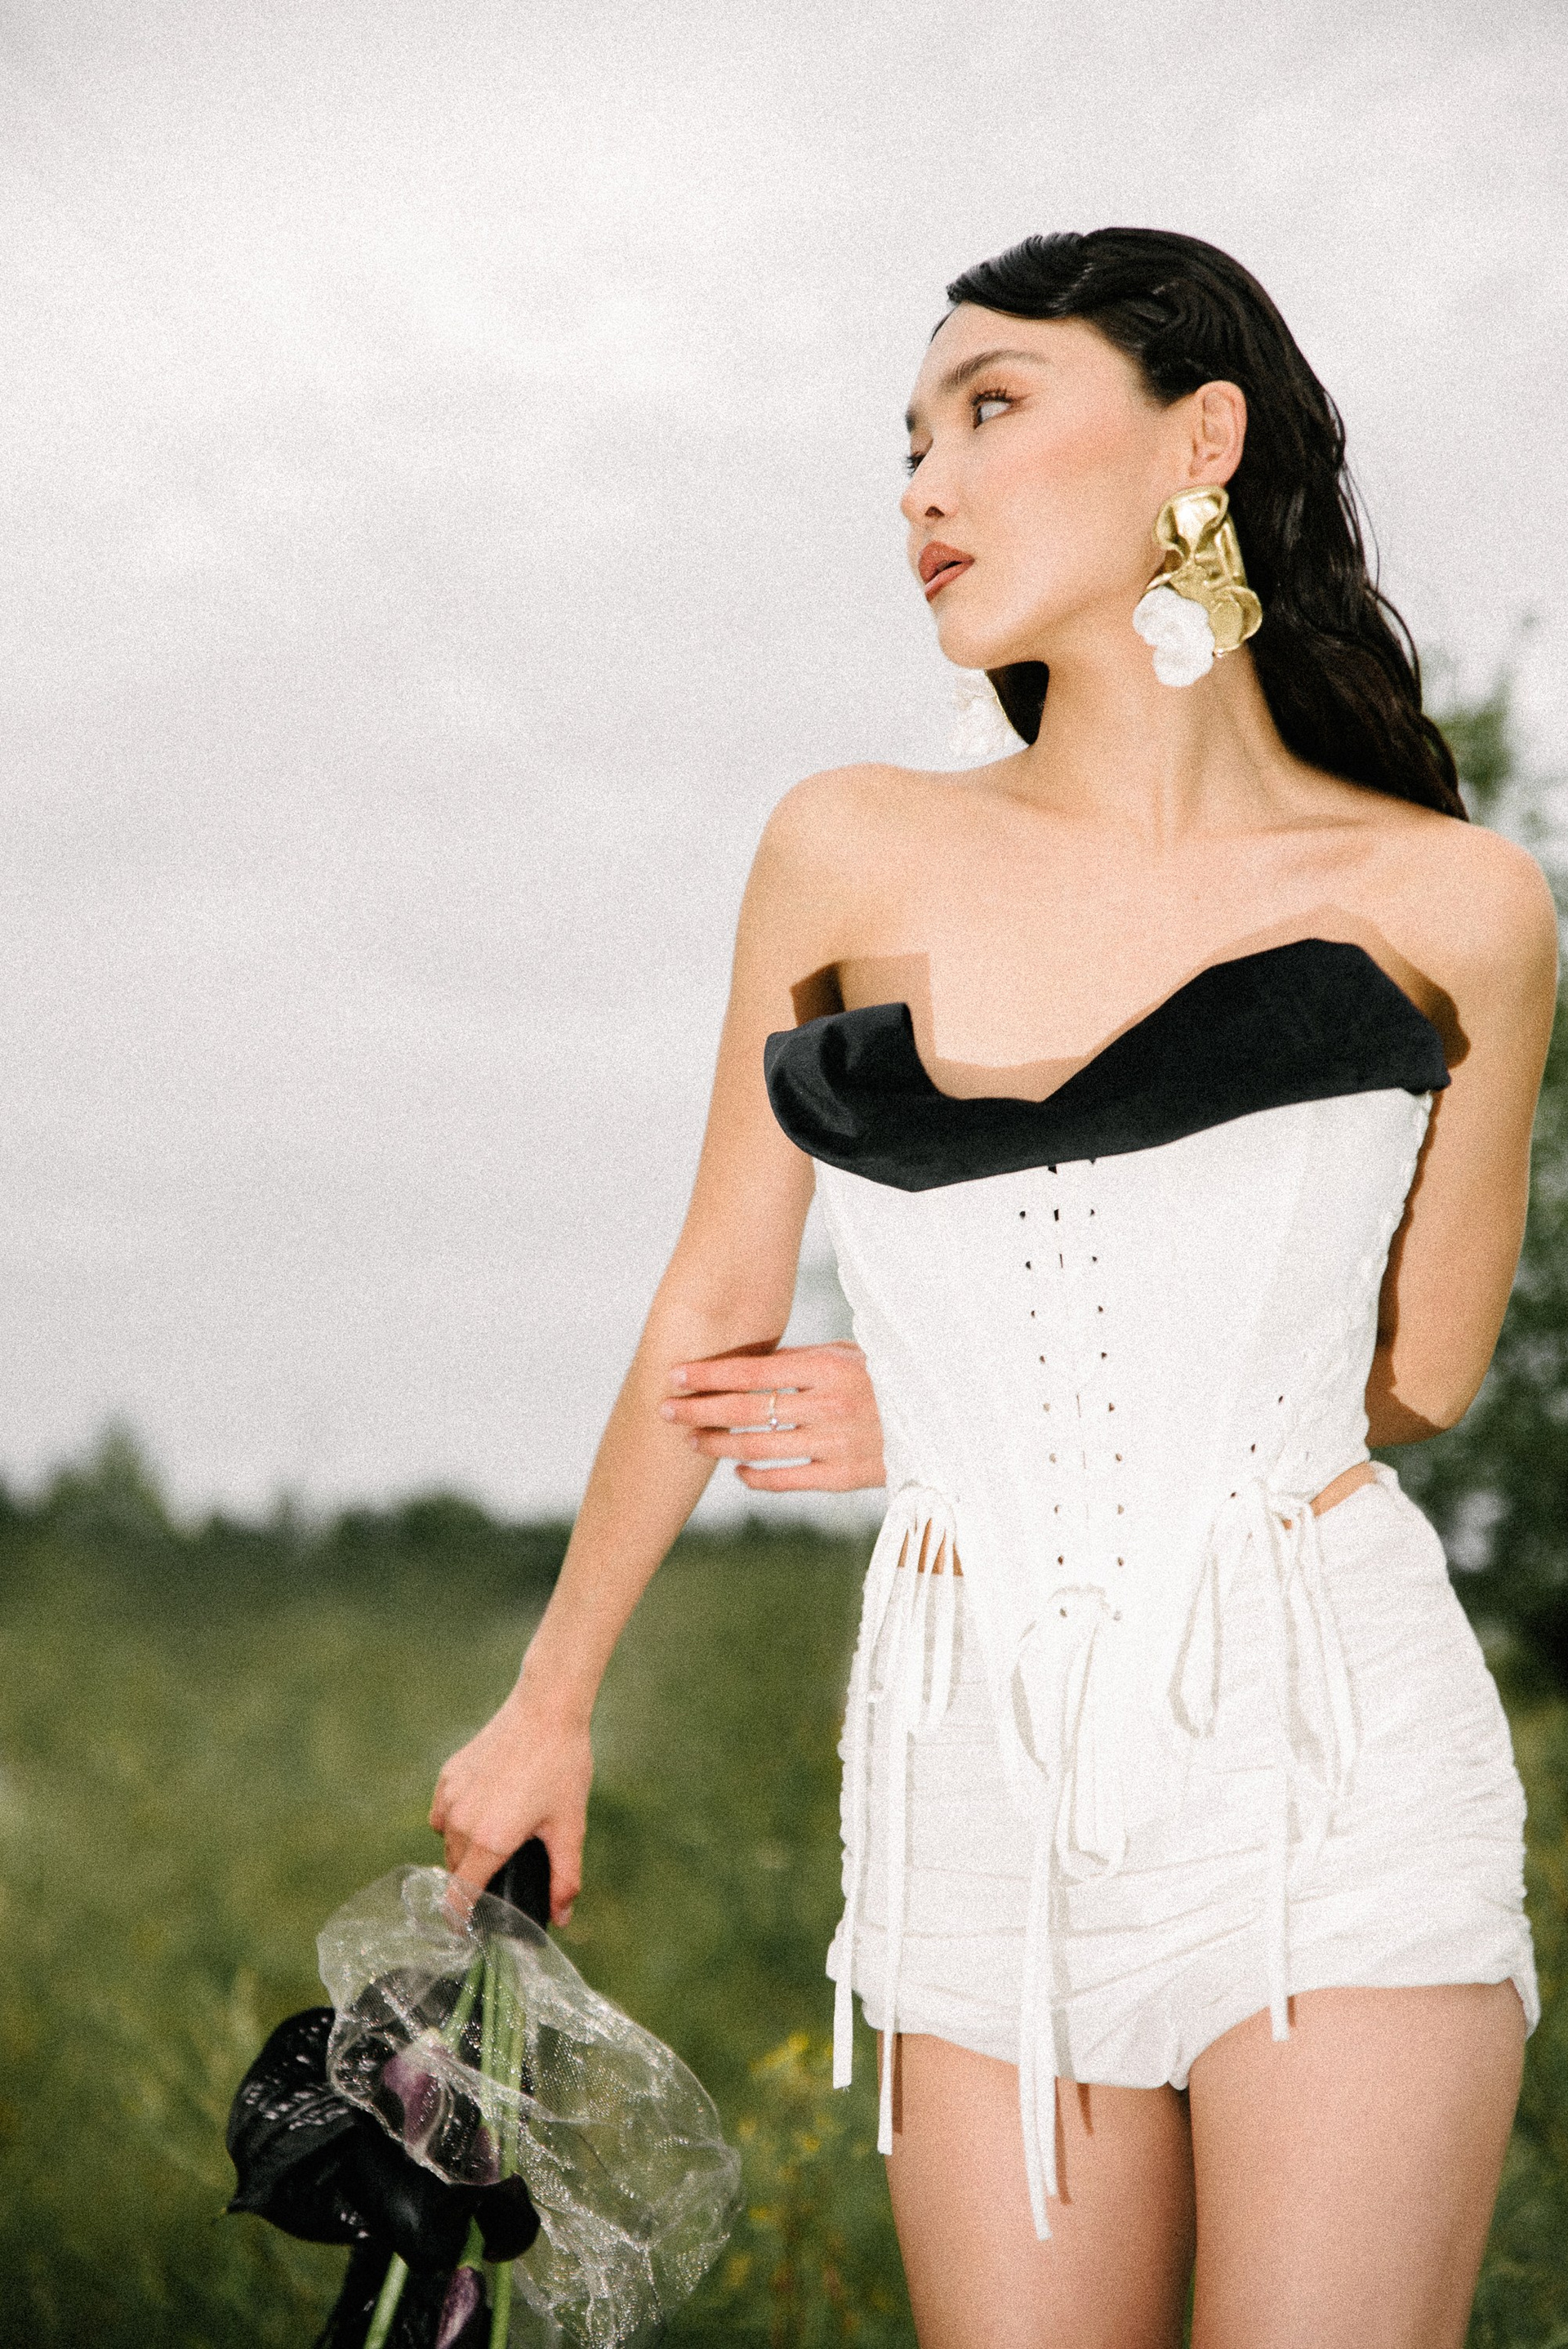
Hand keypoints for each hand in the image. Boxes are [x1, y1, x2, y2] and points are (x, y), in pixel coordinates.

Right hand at [428, 1684, 592, 1923]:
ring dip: (466, 1849)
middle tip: (505, 1871)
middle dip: (475, 1878)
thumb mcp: (570, 1827)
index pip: (458, 1897)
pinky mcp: (448, 1775)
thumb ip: (565, 1878)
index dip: (460, 1918)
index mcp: (489, 1841)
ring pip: (448, 1841)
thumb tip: (562, 1917)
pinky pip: (444, 1813)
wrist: (545, 1710)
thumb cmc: (561, 1767)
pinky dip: (457, 1820)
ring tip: (500, 1836)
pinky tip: (486, 1808)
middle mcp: (461, 1822)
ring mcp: (450, 1796)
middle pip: (456, 1870)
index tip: (467, 1928)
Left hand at [659, 1340, 886, 1491]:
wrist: (938, 1421)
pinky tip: (737, 1471)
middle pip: (747, 1409)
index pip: (754, 1370)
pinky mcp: (844, 1476)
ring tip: (692, 1441)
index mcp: (829, 1367)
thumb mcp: (851, 1356)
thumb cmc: (887, 1379)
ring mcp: (835, 1442)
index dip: (710, 1374)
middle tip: (665, 1411)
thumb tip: (748, 1364)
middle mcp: (829, 1404)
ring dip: (718, 1445)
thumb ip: (803, 1361)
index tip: (676, 1375)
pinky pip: (787, 1480)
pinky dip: (756, 1477)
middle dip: (700, 1410)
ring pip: (759, 1447)